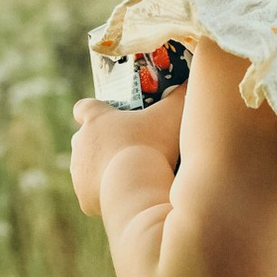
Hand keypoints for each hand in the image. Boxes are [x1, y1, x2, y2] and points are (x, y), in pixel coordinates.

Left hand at [70, 81, 182, 214]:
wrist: (138, 188)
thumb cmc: (153, 145)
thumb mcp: (172, 114)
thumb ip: (183, 94)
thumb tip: (196, 78)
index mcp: (95, 119)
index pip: (84, 108)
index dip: (93, 111)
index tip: (108, 117)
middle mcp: (81, 144)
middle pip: (85, 139)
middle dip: (101, 144)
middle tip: (127, 149)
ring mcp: (79, 173)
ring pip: (86, 168)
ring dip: (102, 170)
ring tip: (128, 176)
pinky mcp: (84, 198)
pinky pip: (92, 195)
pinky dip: (105, 197)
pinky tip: (124, 196)